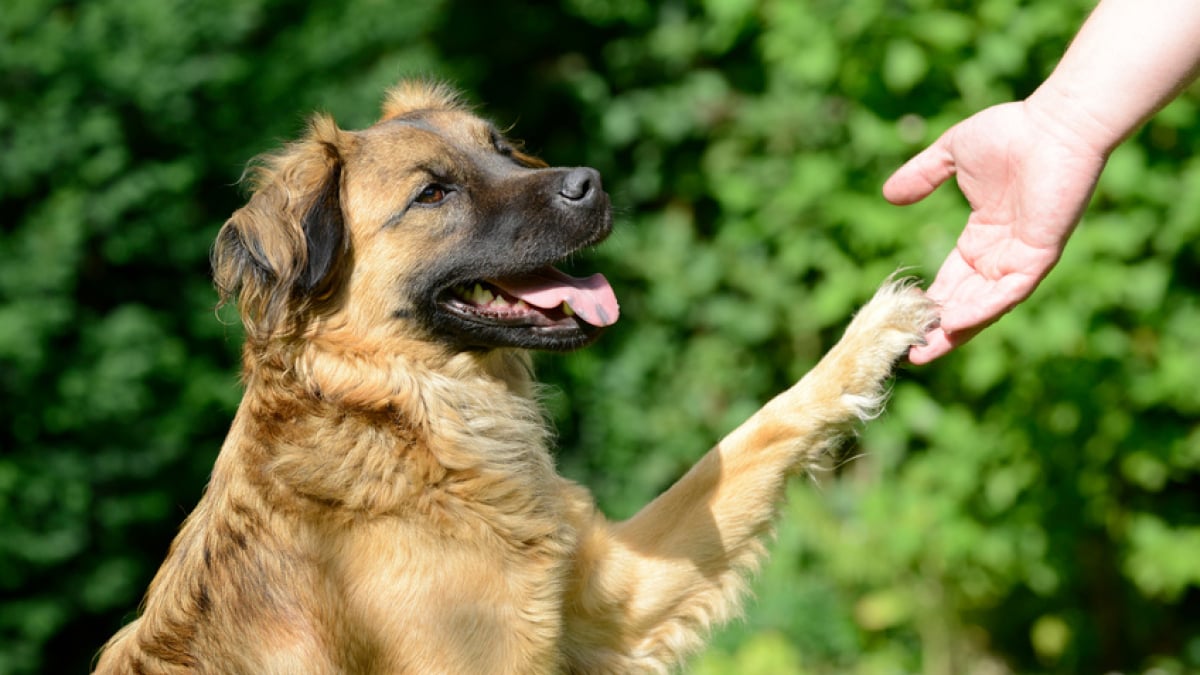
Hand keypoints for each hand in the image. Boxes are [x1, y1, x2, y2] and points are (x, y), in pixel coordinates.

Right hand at [883, 100, 1108, 363]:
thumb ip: (922, 176)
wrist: (1055, 124)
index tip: (903, 319)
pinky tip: (953, 323)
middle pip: (966, 302)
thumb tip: (889, 195)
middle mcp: (1002, 254)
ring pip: (986, 306)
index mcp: (983, 236)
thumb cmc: (1011, 132)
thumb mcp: (952, 155)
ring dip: (956, 330)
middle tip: (910, 351)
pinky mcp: (1039, 257)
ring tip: (926, 350)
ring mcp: (1021, 258)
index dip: (930, 302)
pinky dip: (981, 310)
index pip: (953, 280)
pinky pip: (1008, 293)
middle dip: (939, 328)